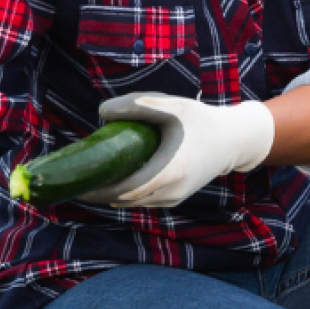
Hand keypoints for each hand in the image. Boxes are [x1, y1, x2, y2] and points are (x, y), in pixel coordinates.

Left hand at [83, 93, 275, 207]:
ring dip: (111, 192)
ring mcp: (173, 198)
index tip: (75, 183)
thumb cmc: (202, 121)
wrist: (234, 141)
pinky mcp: (175, 198)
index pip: (123, 190)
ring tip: (91, 176)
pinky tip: (113, 178)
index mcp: (168, 172)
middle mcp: (170, 192)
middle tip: (76, 177)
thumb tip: (101, 113)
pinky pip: (143, 200)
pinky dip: (126, 192)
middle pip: (123, 199)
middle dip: (99, 191)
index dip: (96, 189)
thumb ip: (136, 106)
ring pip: (133, 202)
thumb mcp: (172, 106)